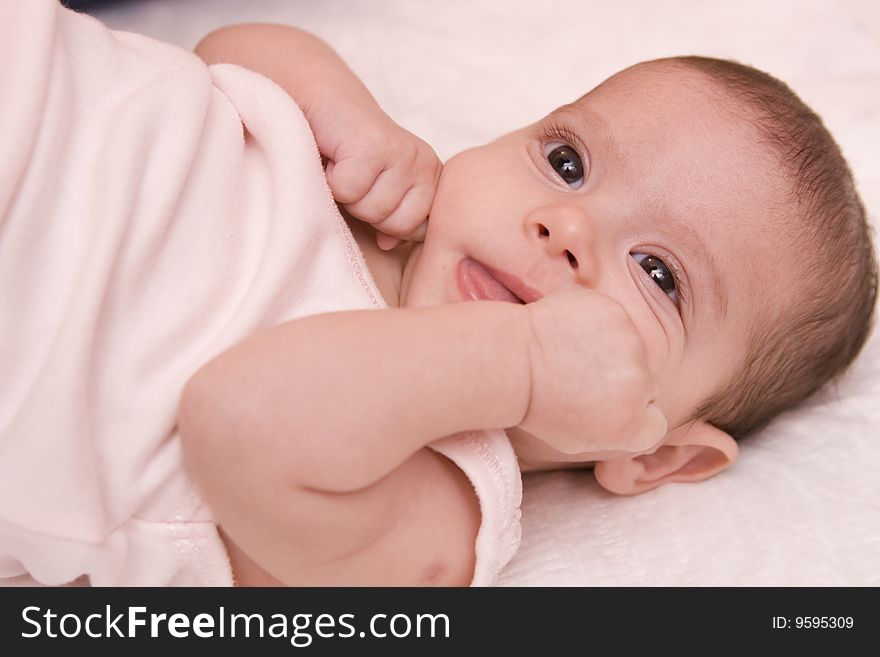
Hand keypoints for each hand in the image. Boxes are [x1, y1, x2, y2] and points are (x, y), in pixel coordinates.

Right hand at [308, 99, 441, 249]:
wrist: (321, 102)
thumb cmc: (346, 155)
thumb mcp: (376, 192)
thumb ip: (391, 220)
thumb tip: (390, 244)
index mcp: (431, 177)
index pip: (415, 231)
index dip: (383, 222)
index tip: (369, 191)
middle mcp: (424, 163)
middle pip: (395, 224)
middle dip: (365, 210)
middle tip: (353, 178)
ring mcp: (402, 152)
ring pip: (371, 210)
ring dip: (345, 194)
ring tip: (343, 166)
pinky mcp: (374, 145)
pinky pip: (348, 191)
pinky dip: (330, 180)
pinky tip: (333, 157)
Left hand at [520, 290, 666, 454]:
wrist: (512, 362)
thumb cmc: (537, 405)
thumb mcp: (577, 439)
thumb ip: (615, 432)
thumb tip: (635, 417)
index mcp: (632, 427)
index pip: (655, 421)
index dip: (629, 412)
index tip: (603, 405)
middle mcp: (640, 385)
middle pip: (649, 384)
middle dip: (624, 382)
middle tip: (584, 378)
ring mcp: (630, 345)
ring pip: (635, 349)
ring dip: (613, 351)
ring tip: (574, 355)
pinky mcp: (616, 314)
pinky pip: (617, 321)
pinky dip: (599, 325)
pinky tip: (572, 334)